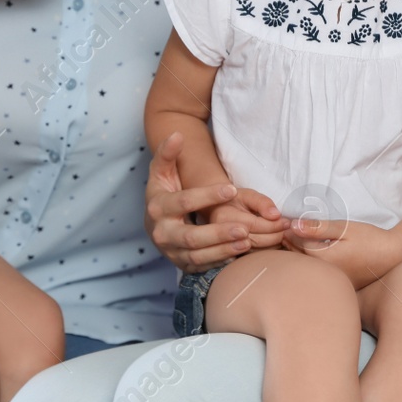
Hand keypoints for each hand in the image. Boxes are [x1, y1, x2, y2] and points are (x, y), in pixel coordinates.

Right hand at [145, 132, 255, 271]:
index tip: (232, 189)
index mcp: (158, 208)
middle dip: (218, 233)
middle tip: (244, 228)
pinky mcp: (182, 265)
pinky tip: (239, 253)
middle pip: (191, 237)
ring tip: (246, 241)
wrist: (154, 223)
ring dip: (223, 250)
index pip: (183, 202)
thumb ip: (168, 153)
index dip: (207, 196)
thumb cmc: (163, 193)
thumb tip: (177, 134)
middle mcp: (162, 233)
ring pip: (198, 256)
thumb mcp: (161, 172)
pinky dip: (220, 262)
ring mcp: (172, 252)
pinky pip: (202, 266)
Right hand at [203, 187, 286, 250]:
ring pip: (254, 252)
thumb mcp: (247, 195)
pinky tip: (271, 244)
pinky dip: (265, 252)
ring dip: (271, 246)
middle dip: (275, 236)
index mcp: (224, 217)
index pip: (254, 225)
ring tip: (281, 236)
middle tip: (286, 230)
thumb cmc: (234, 201)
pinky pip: (251, 257)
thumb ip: (262, 202)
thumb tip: (275, 215)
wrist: (217, 211)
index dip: (274, 225)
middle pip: (255, 241)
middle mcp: (222, 235)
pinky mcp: (229, 256)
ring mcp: (224, 248)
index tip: (287, 222)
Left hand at [280, 216, 399, 289]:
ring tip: (300, 238)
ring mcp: (330, 282)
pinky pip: (317, 273)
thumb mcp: (344, 228)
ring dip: (298, 252)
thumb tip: (293, 225)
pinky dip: (311, 262)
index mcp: (322, 258)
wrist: (394, 256)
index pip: (295, 242)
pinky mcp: (337, 285)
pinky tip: (315, 253)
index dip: (290, 229)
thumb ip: (318, 227)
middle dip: (290, 242)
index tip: (286, 219)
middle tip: (288, 228)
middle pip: (296, 256)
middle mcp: (323, 274)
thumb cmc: (370, 239)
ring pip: (306, 266)